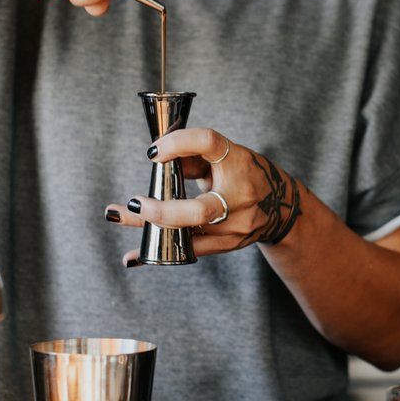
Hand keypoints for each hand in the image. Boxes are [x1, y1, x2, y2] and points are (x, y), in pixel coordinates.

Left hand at [105, 128, 302, 265]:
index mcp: (238, 162)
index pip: (209, 143)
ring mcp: (234, 226)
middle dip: (163, 210)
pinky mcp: (226, 245)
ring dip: (149, 227)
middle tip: (134, 203)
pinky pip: (188, 251)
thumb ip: (194, 157)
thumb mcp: (226, 157)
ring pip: (188, 233)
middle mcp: (239, 197)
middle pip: (200, 211)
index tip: (152, 152)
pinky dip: (157, 254)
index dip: (179, 143)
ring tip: (117, 215)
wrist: (281, 207)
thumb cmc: (246, 175)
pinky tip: (133, 257)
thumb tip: (159, 160)